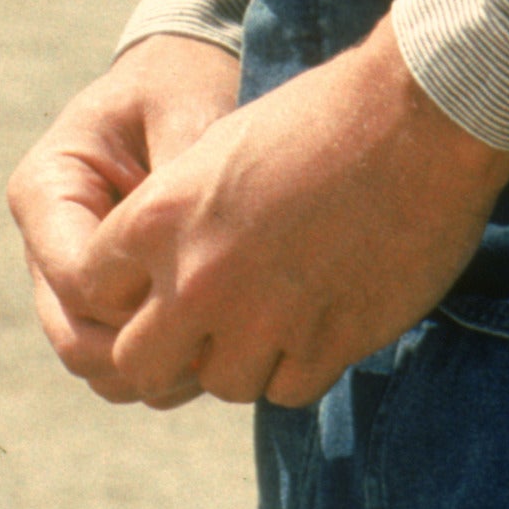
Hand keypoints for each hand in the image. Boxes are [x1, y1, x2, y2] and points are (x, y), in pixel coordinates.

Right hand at [10, 36, 241, 382]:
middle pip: (72, 338)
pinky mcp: (97, 299)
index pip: (75, 280)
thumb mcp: (185, 115)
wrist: (179, 85)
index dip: (139, 305)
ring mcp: (64, 276)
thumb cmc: (181, 89)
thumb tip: (194, 259)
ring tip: (217, 347)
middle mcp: (44, 242)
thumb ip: (182, 184)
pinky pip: (115, 360)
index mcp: (46, 190)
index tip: (208, 293)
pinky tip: (212, 344)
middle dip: (141, 354)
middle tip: (216, 343)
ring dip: (150, 373)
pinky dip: (158, 370)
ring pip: (90, 362)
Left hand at [65, 18, 508, 411]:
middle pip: (138, 367)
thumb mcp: (220, 147)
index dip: (119, 295)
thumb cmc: (321, 116)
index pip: (91, 290)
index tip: (151, 288)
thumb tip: (161, 267)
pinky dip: (296, 370)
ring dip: (239, 363)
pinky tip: (317, 326)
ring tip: (273, 320)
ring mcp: (263, 321)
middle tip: (201, 334)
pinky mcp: (328, 346)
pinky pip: (286, 392)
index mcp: (158, 218)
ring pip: (219, 385)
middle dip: (165, 357)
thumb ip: (179, 216)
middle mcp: (197, 279)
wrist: (417, 120)